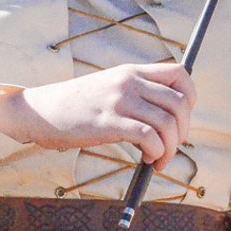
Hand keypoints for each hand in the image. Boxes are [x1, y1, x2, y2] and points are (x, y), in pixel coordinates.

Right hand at [0, 63, 196, 170]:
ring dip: (171, 147)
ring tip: (159, 158)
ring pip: (168, 122)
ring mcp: (119, 100)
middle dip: (184, 130)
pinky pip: (149, 136)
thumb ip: (136, 92)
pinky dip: (156, 152)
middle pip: (180, 102)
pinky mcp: (109, 122)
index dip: (190, 97)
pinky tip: (148, 159)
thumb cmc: (76, 106)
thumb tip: (168, 116)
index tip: (182, 118)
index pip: (180, 72)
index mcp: (132, 71)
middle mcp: (129, 81)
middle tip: (173, 146)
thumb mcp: (109, 87)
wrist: (40, 111)